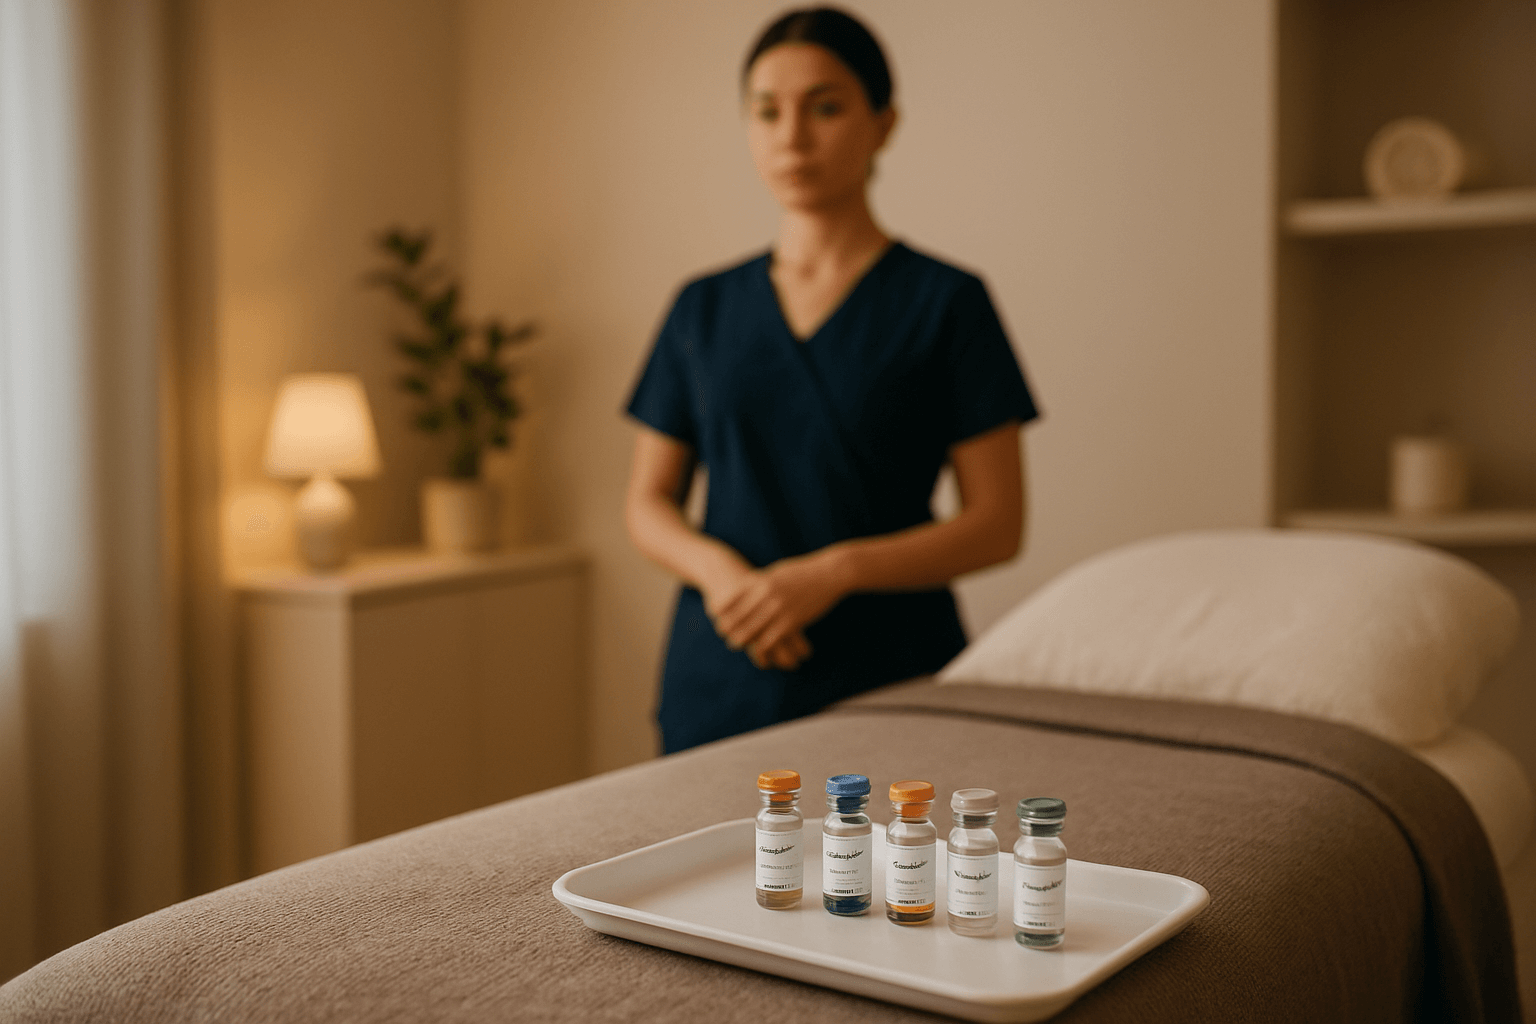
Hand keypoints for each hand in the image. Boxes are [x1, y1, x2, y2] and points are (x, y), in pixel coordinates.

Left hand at [712, 551, 847, 663]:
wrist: (830, 573)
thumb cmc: (803, 570)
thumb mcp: (777, 571)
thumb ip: (761, 580)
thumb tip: (747, 583)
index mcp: (761, 581)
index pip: (733, 597)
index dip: (721, 608)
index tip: (714, 614)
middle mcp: (767, 595)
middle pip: (738, 616)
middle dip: (727, 627)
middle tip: (721, 633)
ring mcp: (779, 609)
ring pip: (752, 630)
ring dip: (741, 640)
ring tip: (734, 644)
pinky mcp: (792, 622)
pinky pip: (771, 639)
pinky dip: (763, 648)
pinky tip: (759, 652)